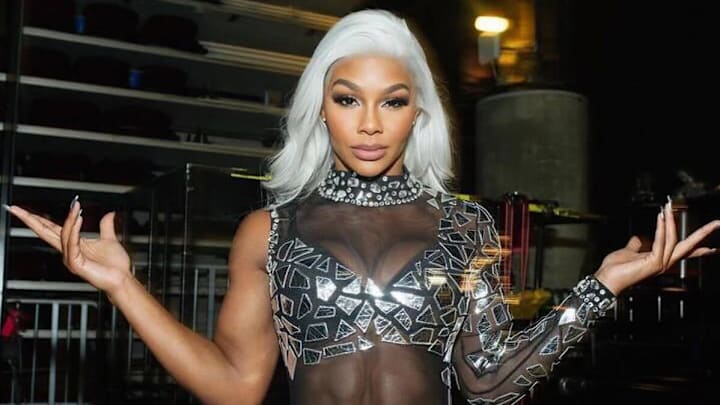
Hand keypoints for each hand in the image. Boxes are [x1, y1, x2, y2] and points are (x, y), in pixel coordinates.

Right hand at [5, 197, 131, 294]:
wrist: (122, 279)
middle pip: (45, 232)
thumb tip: (109, 214)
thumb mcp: (109, 240)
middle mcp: (68, 252)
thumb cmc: (115, 265)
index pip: (51, 229)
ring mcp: (70, 259)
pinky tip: (79, 218)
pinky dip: (75, 230)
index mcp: (73, 245)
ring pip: (62, 234)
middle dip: (30, 220)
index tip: (24, 209)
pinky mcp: (76, 264)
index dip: (38, 219)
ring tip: (75, 206)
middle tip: (15, 209)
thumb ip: (106, 227)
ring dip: (69, 219)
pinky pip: (72, 244)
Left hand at [594, 198, 719, 294]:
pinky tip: (661, 217)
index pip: (684, 252)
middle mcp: (664, 262)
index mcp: (660, 259)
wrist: (606, 279)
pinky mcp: (653, 262)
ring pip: (673, 239)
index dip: (699, 248)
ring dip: (671, 221)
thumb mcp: (628, 252)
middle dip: (704, 233)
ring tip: (668, 207)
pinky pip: (660, 242)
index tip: (713, 247)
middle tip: (717, 223)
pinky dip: (661, 228)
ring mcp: (660, 264)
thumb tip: (638, 239)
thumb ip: (636, 245)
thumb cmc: (615, 269)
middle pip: (689, 246)